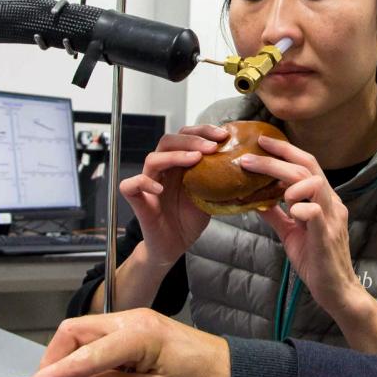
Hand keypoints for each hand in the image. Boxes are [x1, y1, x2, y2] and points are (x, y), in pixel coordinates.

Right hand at [14, 308, 230, 376]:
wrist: (233, 372)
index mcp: (138, 334)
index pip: (83, 354)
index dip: (51, 374)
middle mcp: (132, 320)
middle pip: (75, 331)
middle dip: (54, 360)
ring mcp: (134, 321)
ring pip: (84, 333)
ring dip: (69, 359)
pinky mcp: (136, 329)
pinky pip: (100, 339)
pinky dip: (86, 357)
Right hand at [119, 125, 229, 267]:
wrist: (173, 245)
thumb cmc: (189, 219)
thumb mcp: (211, 196)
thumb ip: (220, 179)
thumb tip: (246, 166)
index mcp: (179, 164)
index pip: (186, 136)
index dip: (203, 131)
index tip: (223, 135)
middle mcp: (163, 169)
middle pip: (169, 140)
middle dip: (192, 139)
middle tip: (213, 145)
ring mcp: (148, 183)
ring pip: (152, 158)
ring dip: (175, 155)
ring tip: (195, 159)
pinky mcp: (137, 200)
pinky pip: (130, 185)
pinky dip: (143, 182)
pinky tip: (160, 189)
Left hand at [240, 136, 362, 315]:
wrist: (336, 290)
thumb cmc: (315, 261)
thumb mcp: (291, 233)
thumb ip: (277, 214)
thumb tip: (255, 199)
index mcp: (323, 199)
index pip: (306, 164)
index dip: (285, 150)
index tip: (262, 141)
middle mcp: (331, 203)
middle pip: (307, 167)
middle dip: (277, 157)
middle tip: (251, 155)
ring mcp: (331, 217)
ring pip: (314, 182)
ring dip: (289, 180)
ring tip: (273, 189)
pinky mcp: (326, 235)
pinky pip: (315, 211)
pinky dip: (299, 207)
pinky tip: (288, 211)